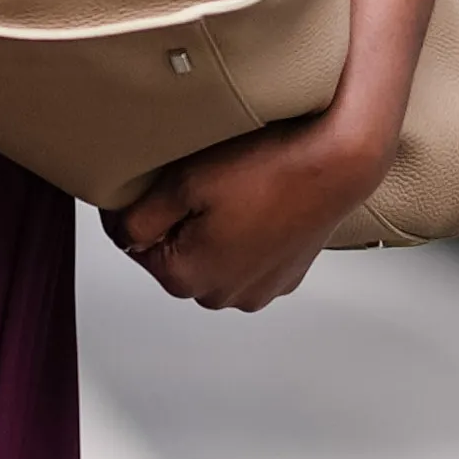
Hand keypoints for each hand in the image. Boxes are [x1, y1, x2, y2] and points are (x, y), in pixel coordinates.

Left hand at [104, 110, 384, 311]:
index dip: (139, 210)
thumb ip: (136, 219)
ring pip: (213, 260)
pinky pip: (248, 259)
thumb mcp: (182, 184)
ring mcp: (259, 290)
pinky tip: (259, 204)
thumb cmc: (267, 168)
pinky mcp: (286, 277)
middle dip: (178, 223)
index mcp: (187, 279)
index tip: (157, 181)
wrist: (339, 162)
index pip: (135, 246)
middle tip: (200, 181)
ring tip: (233, 191)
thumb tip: (119, 235)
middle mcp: (223, 296)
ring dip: (211, 233)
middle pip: (176, 256)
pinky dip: (245, 236)